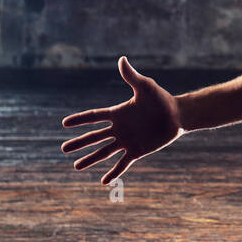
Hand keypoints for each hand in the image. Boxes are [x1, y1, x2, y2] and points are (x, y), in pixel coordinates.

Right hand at [61, 56, 182, 185]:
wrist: (178, 116)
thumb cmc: (161, 99)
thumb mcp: (145, 86)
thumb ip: (131, 76)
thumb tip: (121, 59)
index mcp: (118, 113)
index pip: (94, 116)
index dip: (79, 120)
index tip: (64, 124)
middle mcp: (119, 128)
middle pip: (94, 136)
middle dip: (79, 143)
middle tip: (63, 149)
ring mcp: (127, 141)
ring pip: (103, 152)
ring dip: (90, 159)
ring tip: (76, 167)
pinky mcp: (137, 151)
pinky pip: (122, 164)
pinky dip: (113, 172)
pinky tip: (103, 182)